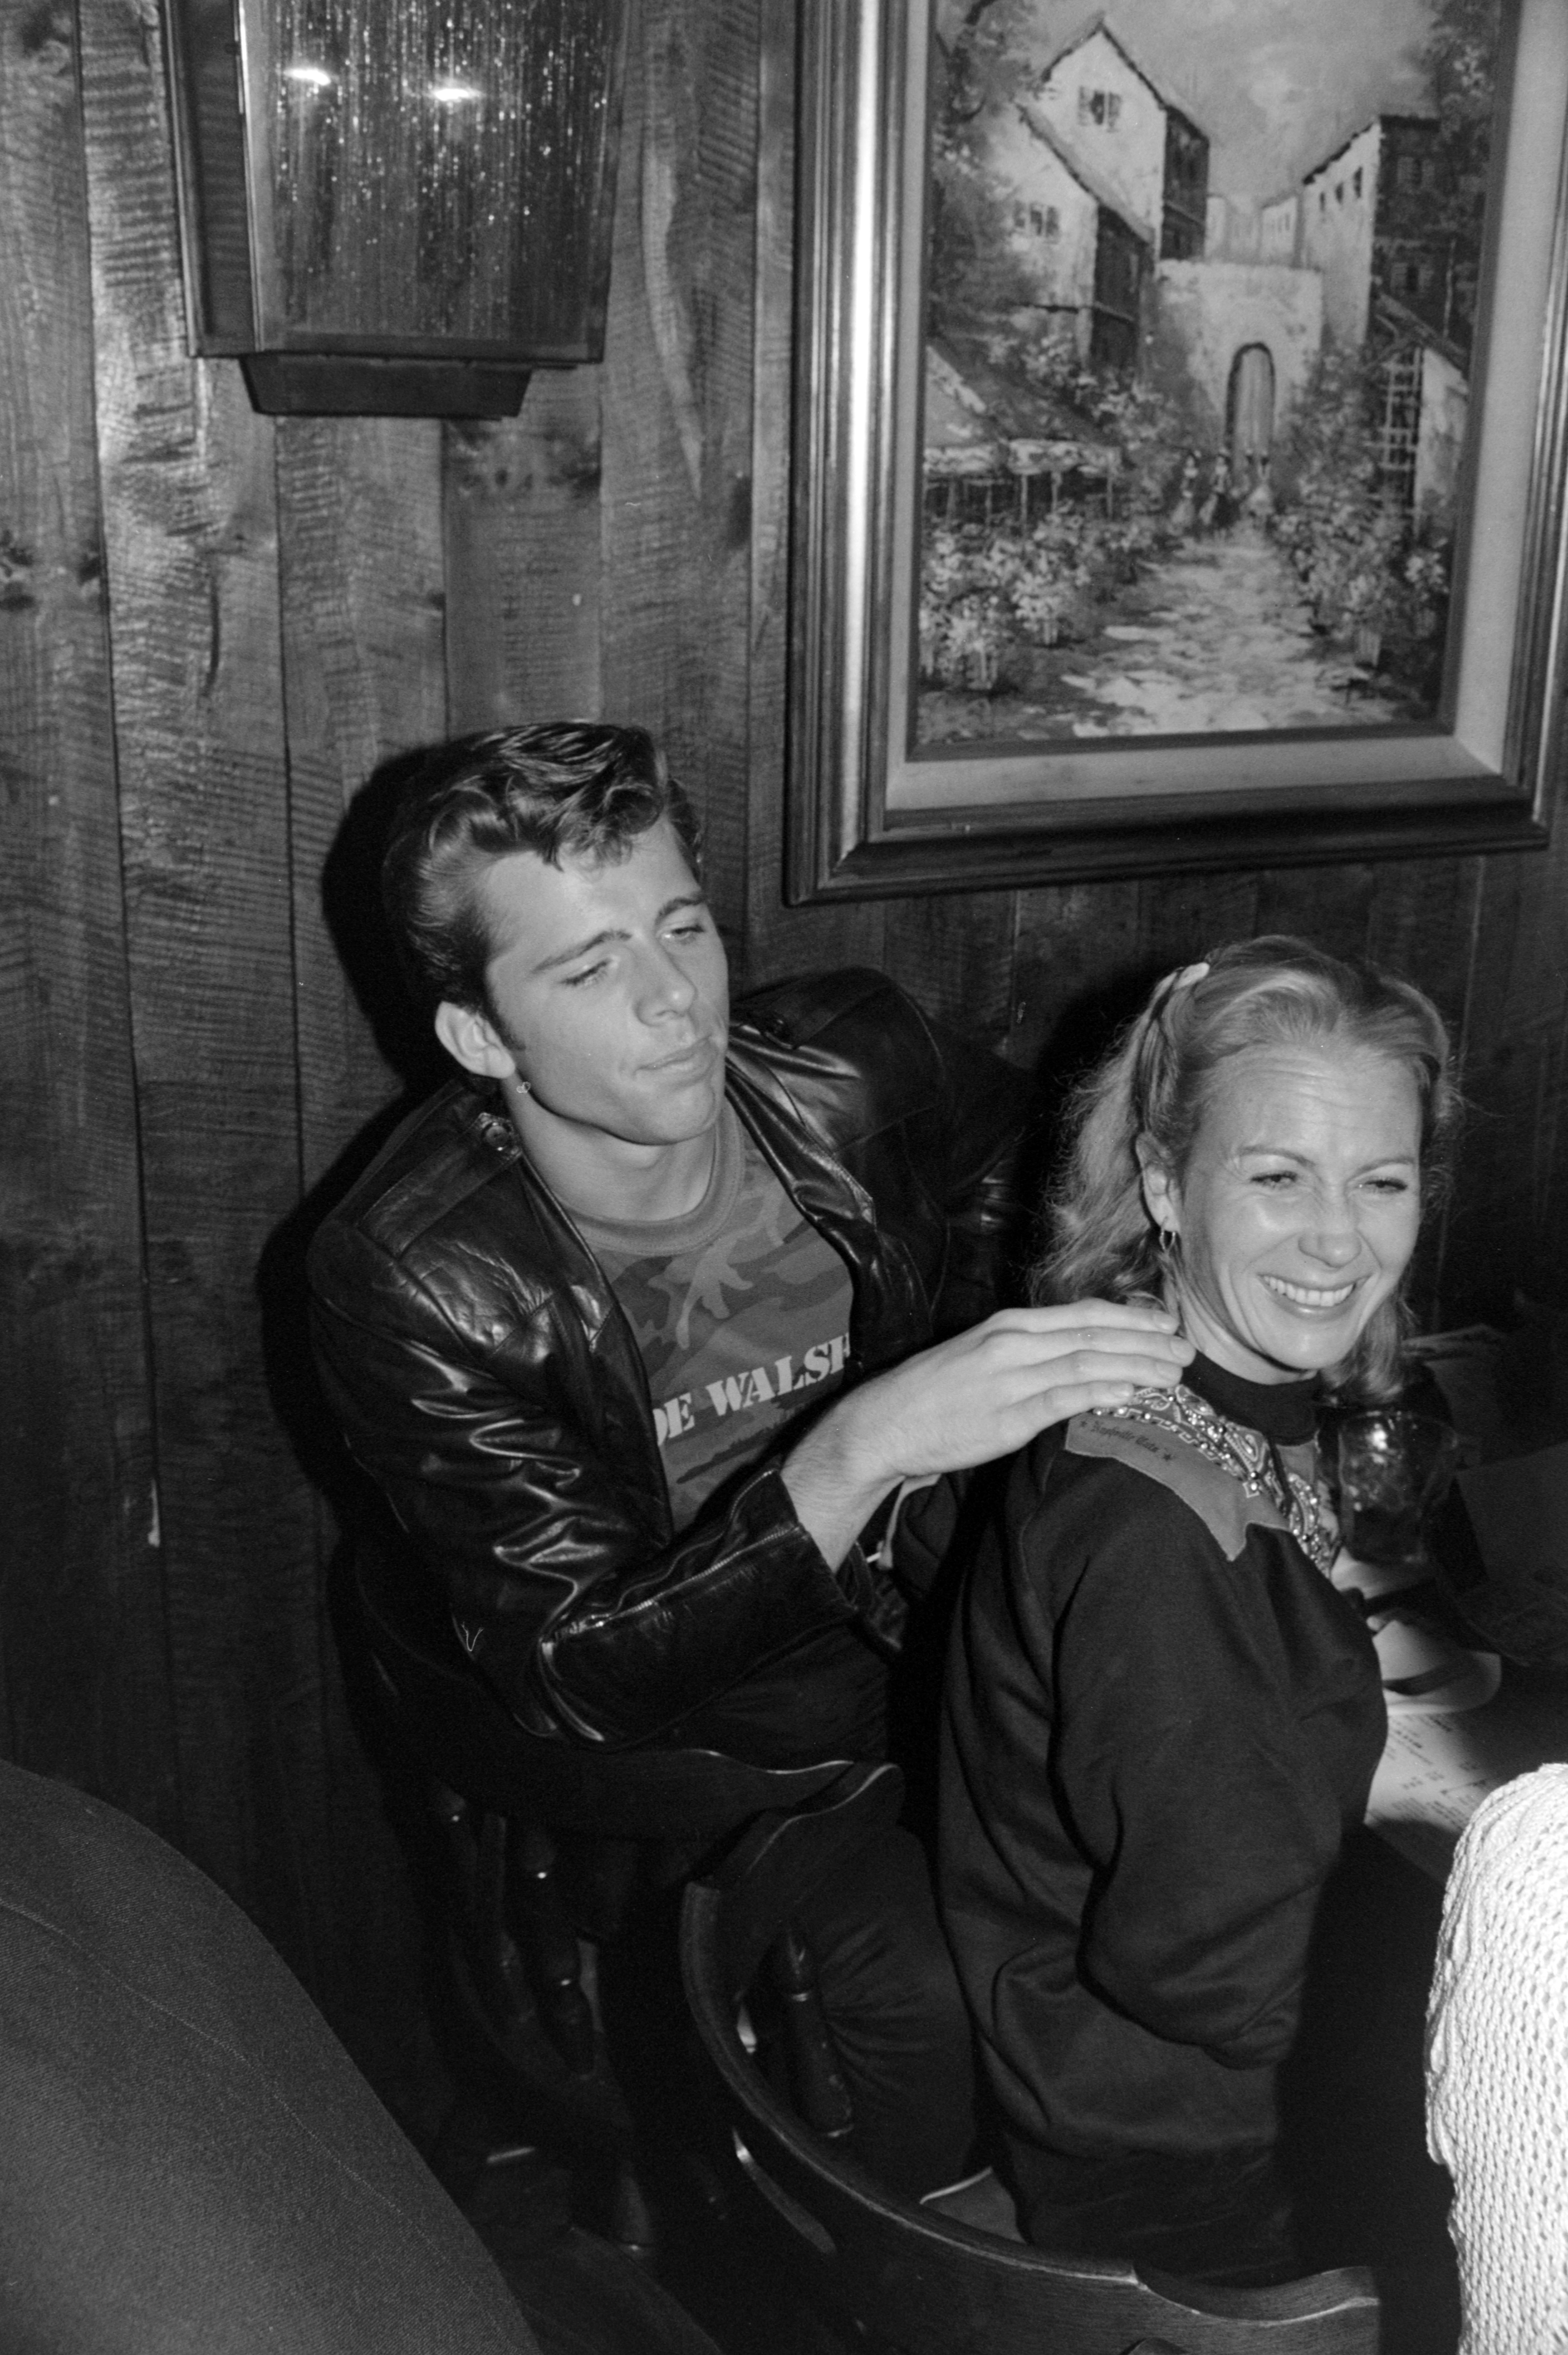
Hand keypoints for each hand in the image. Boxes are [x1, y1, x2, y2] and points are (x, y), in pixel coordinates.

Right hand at [783, 1300, 1190, 1568]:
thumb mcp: (979, 1356)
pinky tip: (1130, 1393)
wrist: (883, 1422)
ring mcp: (1010, 1378)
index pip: (1082, 1314)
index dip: (1131, 1317)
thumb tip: (1073, 1357)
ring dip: (1137, 1366)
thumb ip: (1026, 1353)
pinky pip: (1062, 1399)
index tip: (1167, 1322)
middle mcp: (1013, 1343)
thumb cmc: (932, 1393)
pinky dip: (1099, 1392)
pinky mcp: (1006, 1416)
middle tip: (1187, 1350)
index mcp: (1009, 1326)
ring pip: (1086, 1363)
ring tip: (1174, 1375)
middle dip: (1146, 1341)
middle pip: (1093, 1334)